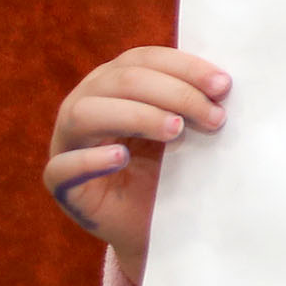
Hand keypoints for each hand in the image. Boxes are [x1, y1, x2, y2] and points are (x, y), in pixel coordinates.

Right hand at [43, 46, 231, 280]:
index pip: (143, 59)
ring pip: (85, 114)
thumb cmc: (173, 169)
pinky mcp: (61, 183)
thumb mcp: (185, 130)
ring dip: (136, 116)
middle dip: (173, 93)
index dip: (183, 67)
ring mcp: (68, 143)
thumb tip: (224, 83)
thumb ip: (193, 103)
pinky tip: (120, 157)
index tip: (224, 86)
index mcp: (113, 83)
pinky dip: (90, 160)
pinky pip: (63, 167)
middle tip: (214, 117)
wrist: (160, 226)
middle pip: (120, 81)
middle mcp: (85, 104)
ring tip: (176, 131)